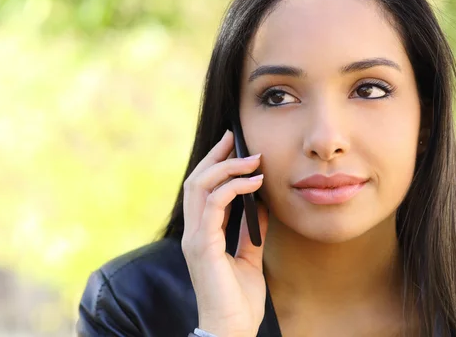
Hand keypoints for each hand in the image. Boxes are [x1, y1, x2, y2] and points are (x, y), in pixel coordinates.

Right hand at [181, 129, 269, 336]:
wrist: (232, 330)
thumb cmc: (239, 299)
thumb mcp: (249, 256)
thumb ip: (251, 230)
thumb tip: (262, 204)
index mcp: (201, 233)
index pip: (202, 189)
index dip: (215, 163)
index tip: (234, 145)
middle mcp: (193, 231)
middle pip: (196, 180)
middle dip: (216, 156)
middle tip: (236, 138)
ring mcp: (195, 237)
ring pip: (200, 186)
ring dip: (226, 167)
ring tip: (252, 159)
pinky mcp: (202, 245)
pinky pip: (214, 204)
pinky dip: (234, 188)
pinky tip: (255, 182)